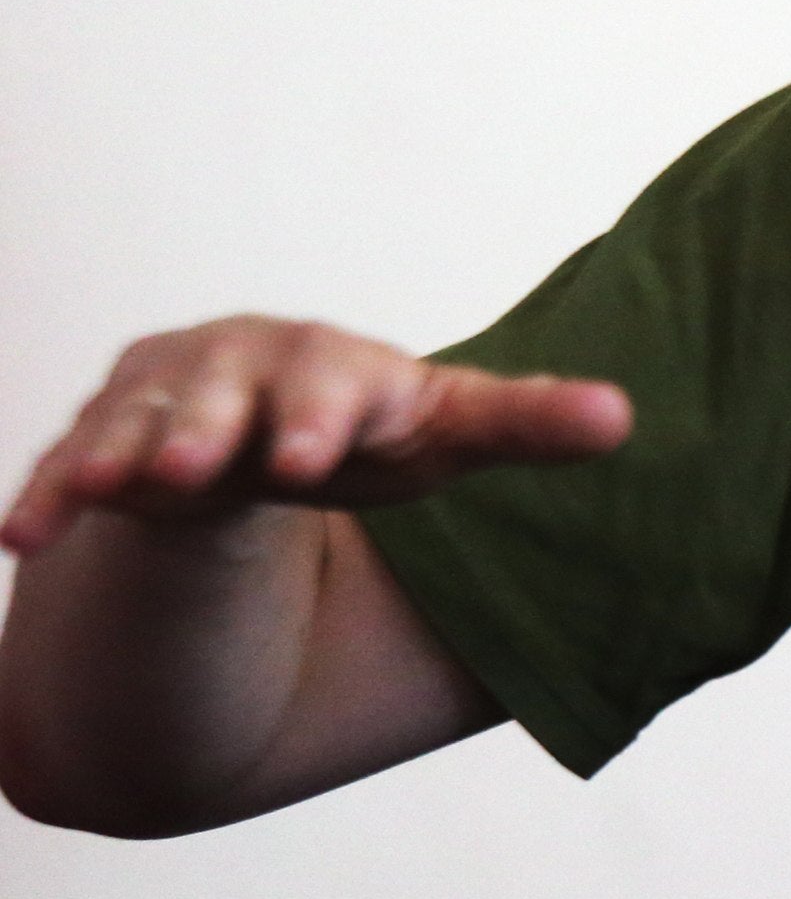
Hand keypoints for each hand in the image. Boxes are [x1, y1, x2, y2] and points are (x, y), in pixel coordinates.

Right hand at [1, 314, 631, 555]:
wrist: (261, 431)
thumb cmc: (366, 429)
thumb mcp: (443, 432)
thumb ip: (523, 422)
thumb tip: (623, 419)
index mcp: (336, 367)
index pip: (336, 379)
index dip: (323, 412)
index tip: (313, 454)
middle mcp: (245, 371)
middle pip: (228, 394)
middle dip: (214, 427)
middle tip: (206, 465)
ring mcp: (166, 404)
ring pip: (138, 426)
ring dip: (120, 453)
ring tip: (99, 490)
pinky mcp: (104, 441)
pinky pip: (69, 466)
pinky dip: (46, 494)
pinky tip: (22, 532)